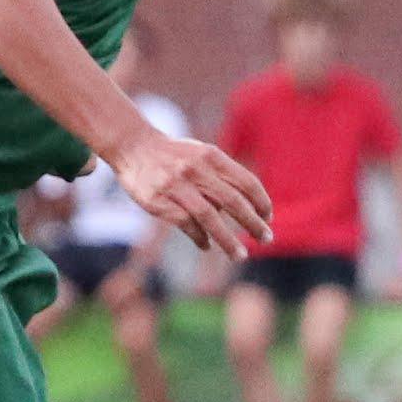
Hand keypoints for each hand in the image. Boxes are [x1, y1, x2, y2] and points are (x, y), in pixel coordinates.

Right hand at [118, 128, 274, 260]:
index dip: (261, 201)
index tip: (268, 218)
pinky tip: (207, 245)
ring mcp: (176, 185)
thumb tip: (245, 209)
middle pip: (233, 202)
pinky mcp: (158, 201)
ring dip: (228, 240)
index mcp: (211, 156)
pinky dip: (200, 237)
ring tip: (240, 255)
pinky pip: (186, 224)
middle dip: (253, 223)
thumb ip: (222, 176)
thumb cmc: (174, 155)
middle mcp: (196, 169)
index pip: (246, 181)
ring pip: (210, 217)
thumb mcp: (201, 154)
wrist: (133, 145)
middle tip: (266, 239)